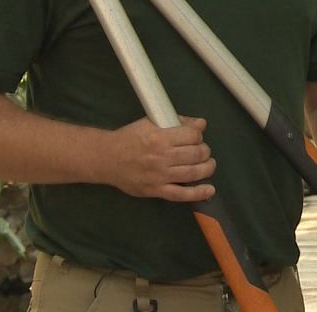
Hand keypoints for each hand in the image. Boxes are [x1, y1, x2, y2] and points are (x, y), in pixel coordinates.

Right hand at [98, 116, 216, 201]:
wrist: (107, 158)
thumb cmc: (129, 138)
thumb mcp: (150, 123)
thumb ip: (176, 122)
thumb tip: (201, 124)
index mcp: (160, 137)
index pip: (192, 135)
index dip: (199, 135)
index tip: (196, 137)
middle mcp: (161, 157)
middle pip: (196, 154)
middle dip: (205, 151)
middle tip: (202, 151)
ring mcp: (159, 176)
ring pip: (193, 173)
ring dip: (207, 168)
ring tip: (208, 165)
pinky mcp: (156, 190)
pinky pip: (181, 194)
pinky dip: (198, 193)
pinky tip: (209, 190)